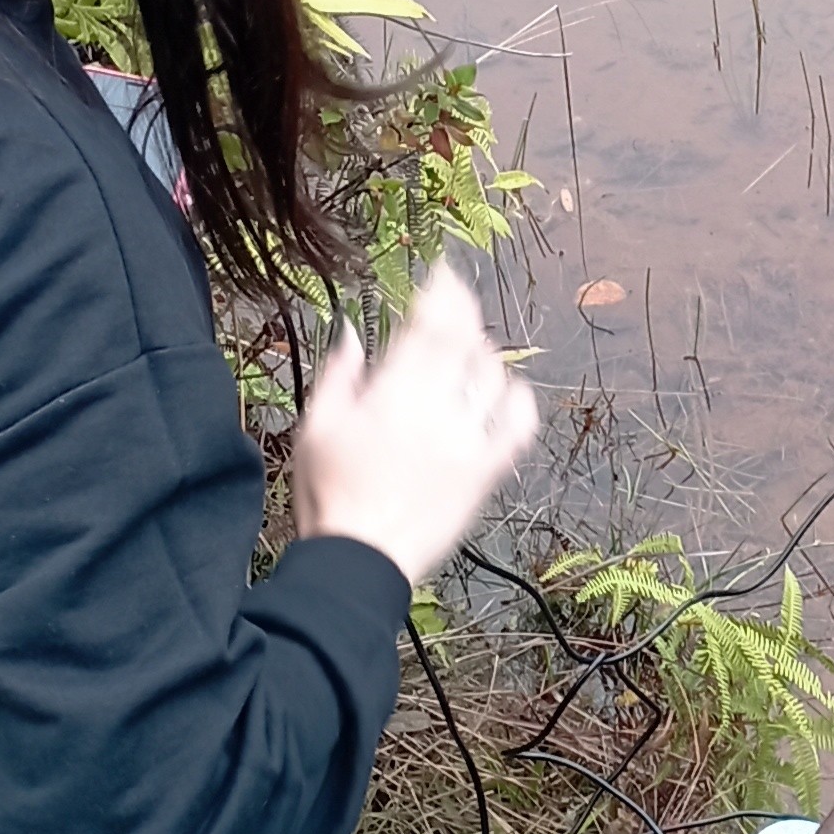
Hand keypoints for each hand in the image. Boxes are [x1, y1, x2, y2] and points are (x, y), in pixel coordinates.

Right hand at [293, 262, 538, 585]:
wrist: (359, 562)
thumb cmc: (328, 496)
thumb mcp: (314, 429)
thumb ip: (337, 375)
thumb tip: (352, 330)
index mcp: (392, 396)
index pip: (428, 326)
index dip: (441, 292)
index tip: (442, 271)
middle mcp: (436, 412)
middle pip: (463, 343)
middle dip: (464, 311)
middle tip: (458, 297)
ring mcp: (466, 442)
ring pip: (493, 378)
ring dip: (485, 354)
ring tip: (471, 349)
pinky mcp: (485, 474)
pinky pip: (518, 428)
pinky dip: (519, 402)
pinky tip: (509, 391)